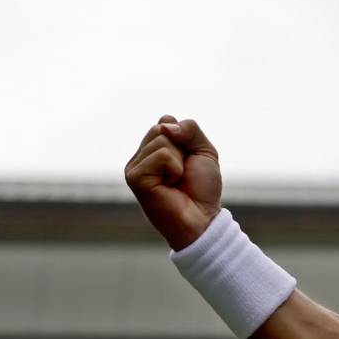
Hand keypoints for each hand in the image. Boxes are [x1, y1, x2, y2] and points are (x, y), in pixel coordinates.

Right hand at [124, 114, 222, 250]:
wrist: (201, 217)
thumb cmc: (202, 188)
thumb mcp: (204, 151)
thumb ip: (190, 129)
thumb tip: (166, 125)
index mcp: (153, 149)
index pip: (166, 121)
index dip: (186, 138)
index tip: (189, 160)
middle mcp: (141, 156)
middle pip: (162, 128)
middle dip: (183, 149)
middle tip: (183, 173)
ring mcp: (134, 166)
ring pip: (162, 140)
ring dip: (180, 161)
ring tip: (176, 181)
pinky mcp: (134, 177)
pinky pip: (162, 155)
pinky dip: (175, 169)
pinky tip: (170, 185)